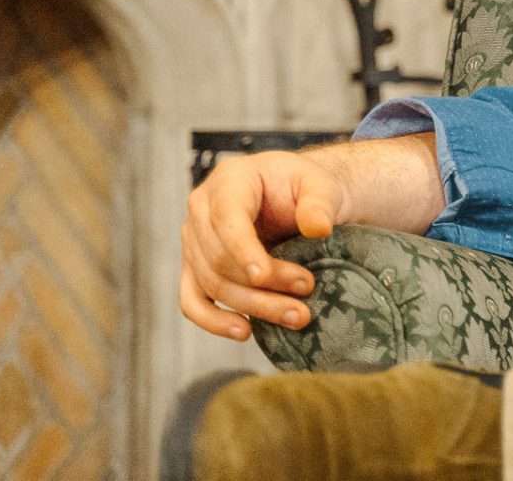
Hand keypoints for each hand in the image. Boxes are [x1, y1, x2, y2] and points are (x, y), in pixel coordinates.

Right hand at [178, 149, 345, 340]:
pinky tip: (245, 332)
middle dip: (263, 286)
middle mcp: (202, 208)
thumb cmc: (305, 187)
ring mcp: (194, 240)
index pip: (226, 218)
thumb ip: (319, 203)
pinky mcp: (195, 267)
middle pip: (220, 258)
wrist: (296, 197)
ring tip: (296, 316)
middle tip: (306, 296)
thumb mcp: (321, 184)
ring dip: (253, 306)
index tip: (263, 277)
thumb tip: (318, 229)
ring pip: (211, 283)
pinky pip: (192, 300)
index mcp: (230, 180)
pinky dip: (213, 320)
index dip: (241, 250)